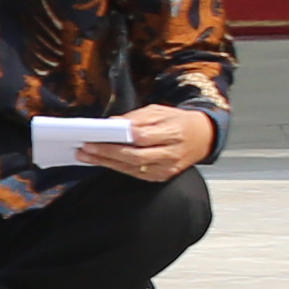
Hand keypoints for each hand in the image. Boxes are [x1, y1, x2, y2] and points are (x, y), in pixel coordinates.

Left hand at [70, 103, 216, 183]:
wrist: (203, 137)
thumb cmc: (177, 121)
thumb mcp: (160, 111)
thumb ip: (136, 117)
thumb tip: (110, 123)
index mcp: (173, 132)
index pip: (143, 137)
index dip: (120, 137)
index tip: (98, 133)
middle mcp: (171, 153)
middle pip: (135, 156)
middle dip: (107, 152)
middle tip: (85, 147)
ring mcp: (167, 168)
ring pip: (132, 168)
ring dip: (106, 162)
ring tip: (85, 155)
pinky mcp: (162, 177)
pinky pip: (135, 174)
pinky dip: (116, 167)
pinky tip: (101, 161)